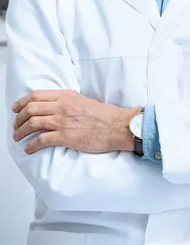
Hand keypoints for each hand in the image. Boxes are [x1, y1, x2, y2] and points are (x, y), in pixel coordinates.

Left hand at [12, 90, 137, 153]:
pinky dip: (31, 145)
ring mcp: (62, 122)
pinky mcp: (65, 137)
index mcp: (66, 96)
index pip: (36, 96)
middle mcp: (62, 107)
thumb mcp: (84, 100)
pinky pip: (41, 140)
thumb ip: (68, 102)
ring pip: (32, 124)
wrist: (118, 126)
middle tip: (16, 125)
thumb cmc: (106, 115)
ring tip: (18, 137)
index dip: (22, 102)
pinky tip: (29, 149)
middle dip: (19, 119)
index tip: (16, 109)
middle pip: (30, 109)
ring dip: (21, 132)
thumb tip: (56, 107)